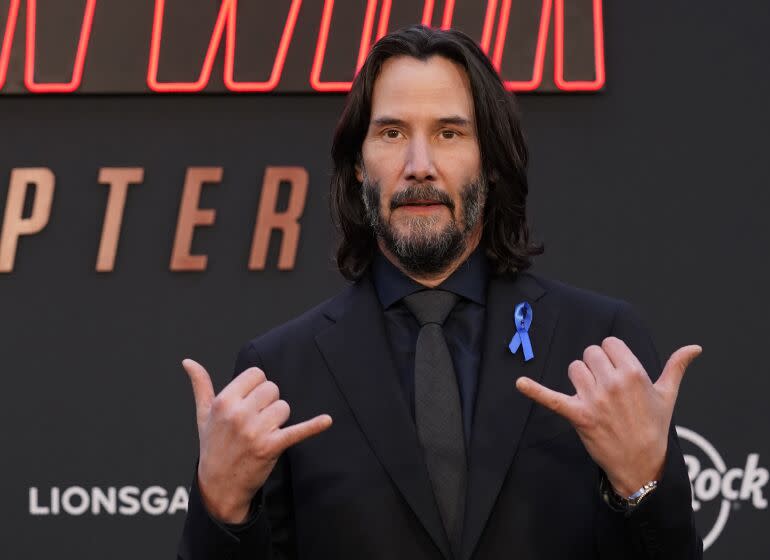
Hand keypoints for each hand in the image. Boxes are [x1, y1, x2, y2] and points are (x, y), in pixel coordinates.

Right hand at [182, 358, 332, 522]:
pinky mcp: (271, 447)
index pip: (257, 374)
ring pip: (284, 407)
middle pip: (272, 388)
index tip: (251, 402)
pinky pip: (297, 431)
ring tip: (263, 433)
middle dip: (269, 403)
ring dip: (279, 419)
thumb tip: (188, 362)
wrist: (218, 486)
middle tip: (257, 421)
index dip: (257, 387)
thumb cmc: (213, 446)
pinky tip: (326, 421)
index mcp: (224, 402)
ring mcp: (255, 431)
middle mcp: (238, 414)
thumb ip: (201, 385)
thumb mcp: (203, 415)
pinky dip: (313, 426)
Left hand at [515, 337, 700, 495]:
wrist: (642, 464)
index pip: (609, 343)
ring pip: (575, 368)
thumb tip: (694, 348)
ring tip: (594, 396)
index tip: (617, 370)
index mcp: (634, 372)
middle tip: (606, 387)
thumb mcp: (667, 395)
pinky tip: (520, 383)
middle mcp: (612, 382)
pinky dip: (534, 390)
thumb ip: (676, 367)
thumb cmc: (654, 427)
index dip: (612, 356)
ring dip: (580, 379)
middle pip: (590, 353)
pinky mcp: (577, 415)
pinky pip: (551, 398)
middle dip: (596, 366)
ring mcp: (594, 399)